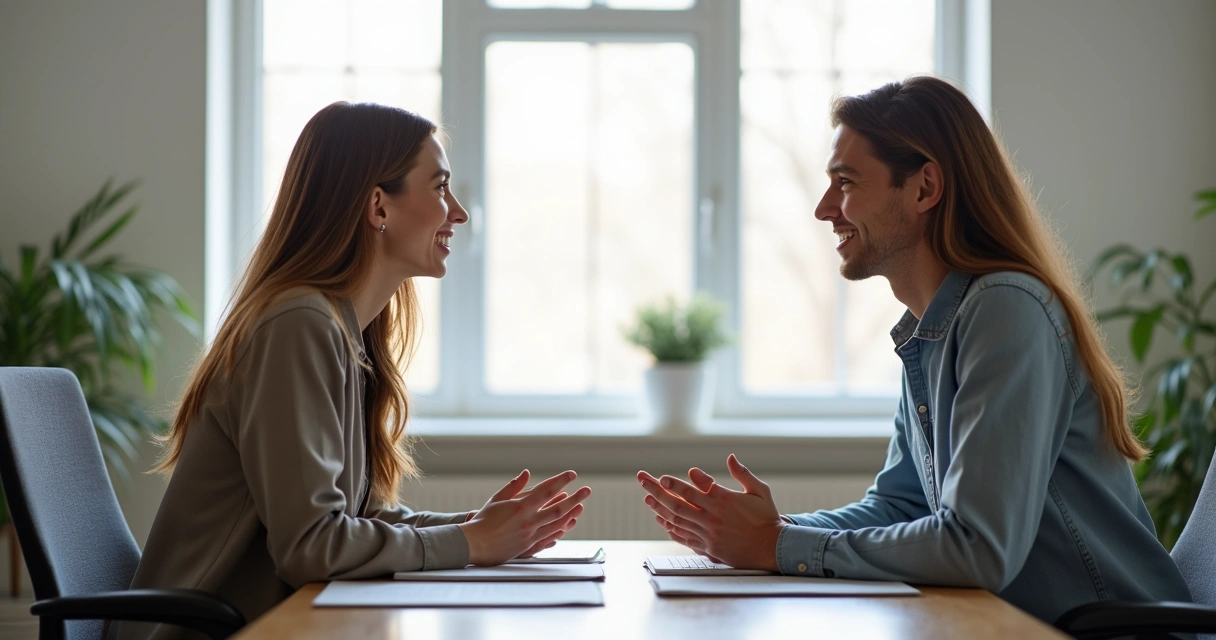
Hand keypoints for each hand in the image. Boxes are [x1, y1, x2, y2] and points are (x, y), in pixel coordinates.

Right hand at [459, 470, 591, 565]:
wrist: (474, 545)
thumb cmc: (482, 520)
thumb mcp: (497, 499)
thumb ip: (514, 486)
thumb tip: (527, 473)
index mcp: (521, 507)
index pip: (546, 490)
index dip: (561, 480)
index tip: (572, 474)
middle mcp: (529, 521)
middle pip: (558, 508)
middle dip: (575, 498)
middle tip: (587, 490)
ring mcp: (531, 535)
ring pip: (557, 524)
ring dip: (571, 514)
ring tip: (581, 506)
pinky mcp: (529, 546)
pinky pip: (550, 538)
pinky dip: (560, 531)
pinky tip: (568, 525)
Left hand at [637, 454, 783, 570]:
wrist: (772, 548)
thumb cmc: (767, 518)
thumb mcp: (760, 491)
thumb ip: (743, 474)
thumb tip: (731, 456)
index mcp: (724, 501)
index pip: (693, 491)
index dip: (676, 484)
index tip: (663, 478)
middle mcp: (713, 518)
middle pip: (678, 504)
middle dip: (657, 491)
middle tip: (643, 480)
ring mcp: (708, 534)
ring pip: (677, 520)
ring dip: (659, 508)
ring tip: (647, 499)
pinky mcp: (708, 548)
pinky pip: (684, 537)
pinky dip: (670, 528)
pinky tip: (661, 520)